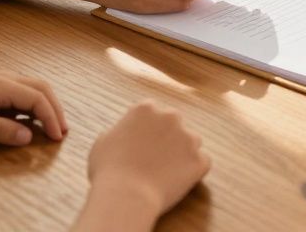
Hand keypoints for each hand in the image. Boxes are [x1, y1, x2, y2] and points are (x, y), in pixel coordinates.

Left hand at [0, 71, 67, 145]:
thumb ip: (1, 131)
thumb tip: (29, 136)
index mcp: (2, 85)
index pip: (38, 99)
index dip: (52, 118)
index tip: (57, 139)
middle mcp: (4, 77)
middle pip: (41, 88)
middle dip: (55, 109)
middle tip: (62, 132)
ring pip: (33, 88)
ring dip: (46, 105)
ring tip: (52, 126)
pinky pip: (21, 92)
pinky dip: (33, 104)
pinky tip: (30, 120)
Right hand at [87, 102, 209, 222]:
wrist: (126, 196)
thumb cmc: (108, 170)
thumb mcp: (103, 141)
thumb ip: (120, 130)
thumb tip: (126, 133)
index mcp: (146, 109)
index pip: (152, 112)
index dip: (147, 128)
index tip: (143, 142)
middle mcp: (171, 117)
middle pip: (174, 124)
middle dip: (167, 137)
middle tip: (155, 157)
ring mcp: (188, 138)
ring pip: (191, 142)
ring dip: (182, 153)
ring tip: (165, 172)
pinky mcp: (200, 160)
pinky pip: (202, 162)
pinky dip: (193, 171)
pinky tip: (178, 180)